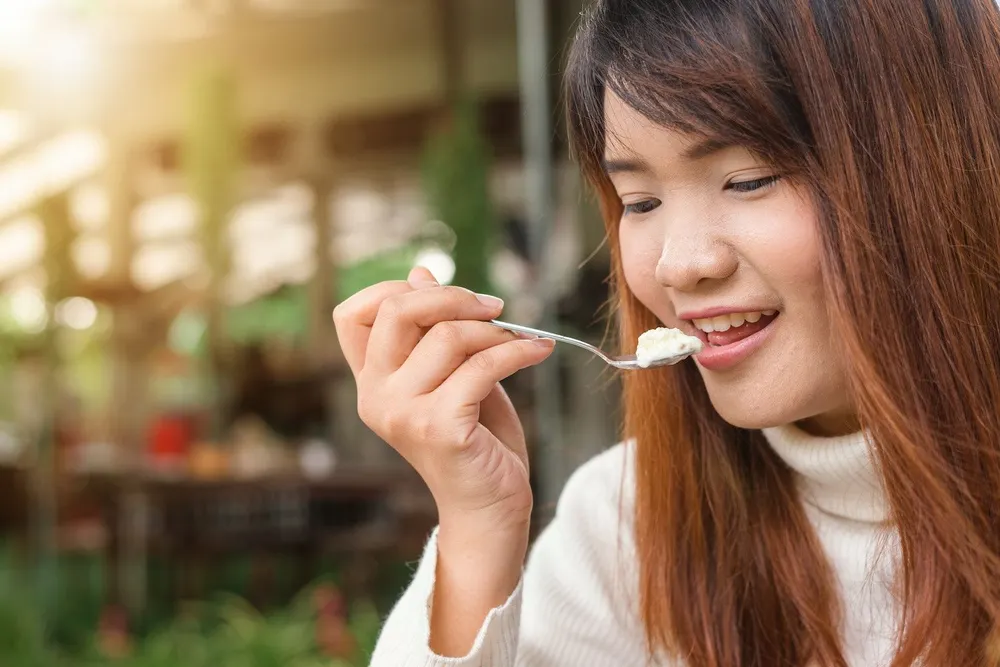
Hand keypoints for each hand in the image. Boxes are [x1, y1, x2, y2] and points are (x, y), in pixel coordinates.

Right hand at [333, 267, 553, 654]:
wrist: (490, 508)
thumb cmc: (475, 438)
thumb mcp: (452, 373)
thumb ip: (434, 329)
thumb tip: (420, 272)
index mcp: (371, 382)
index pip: (352, 314)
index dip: (394, 289)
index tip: (445, 294)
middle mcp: (376, 397)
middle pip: (397, 310)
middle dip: (453, 297)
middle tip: (494, 308)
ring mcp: (403, 414)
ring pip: (449, 336)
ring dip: (496, 332)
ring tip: (521, 342)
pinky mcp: (439, 428)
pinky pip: (483, 366)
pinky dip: (518, 351)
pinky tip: (538, 351)